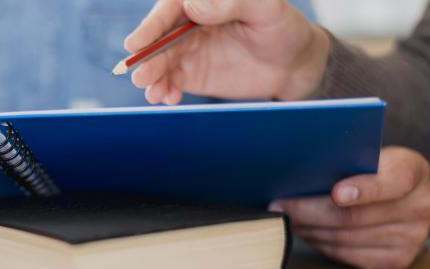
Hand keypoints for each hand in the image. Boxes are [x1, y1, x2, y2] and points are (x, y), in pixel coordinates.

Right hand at [125, 0, 330, 103]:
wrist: (292, 65)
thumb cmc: (282, 28)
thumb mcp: (265, 8)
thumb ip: (231, 3)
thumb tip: (195, 7)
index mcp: (203, 1)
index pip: (170, 10)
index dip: (151, 27)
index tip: (136, 43)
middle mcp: (189, 24)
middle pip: (159, 39)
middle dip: (147, 58)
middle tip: (140, 75)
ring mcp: (188, 51)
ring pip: (161, 62)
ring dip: (152, 77)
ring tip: (153, 93)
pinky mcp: (192, 75)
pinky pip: (171, 82)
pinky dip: (165, 90)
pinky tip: (168, 98)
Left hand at [270, 147, 429, 268]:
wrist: (406, 197)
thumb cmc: (375, 170)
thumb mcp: (370, 155)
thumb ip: (345, 161)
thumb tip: (296, 173)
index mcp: (412, 170)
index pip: (391, 182)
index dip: (363, 189)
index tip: (335, 193)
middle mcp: (419, 206)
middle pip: (355, 217)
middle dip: (310, 212)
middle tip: (279, 207)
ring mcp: (412, 237)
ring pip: (346, 238)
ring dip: (309, 230)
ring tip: (287, 219)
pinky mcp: (398, 259)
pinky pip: (348, 255)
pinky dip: (321, 244)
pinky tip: (307, 232)